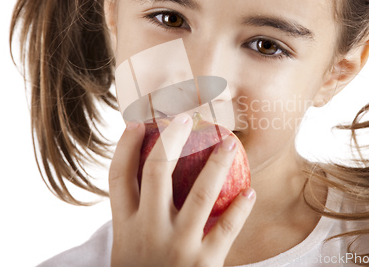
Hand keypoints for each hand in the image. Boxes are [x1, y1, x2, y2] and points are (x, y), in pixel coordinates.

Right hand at [108, 113, 255, 266]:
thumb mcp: (128, 247)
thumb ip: (137, 215)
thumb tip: (150, 175)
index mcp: (125, 226)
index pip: (118, 175)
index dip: (125, 144)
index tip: (138, 121)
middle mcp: (147, 231)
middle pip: (156, 171)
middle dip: (172, 138)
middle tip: (187, 117)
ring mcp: (176, 246)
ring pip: (199, 194)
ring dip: (218, 164)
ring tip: (231, 142)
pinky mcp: (203, 264)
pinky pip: (227, 228)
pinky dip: (241, 207)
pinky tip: (251, 191)